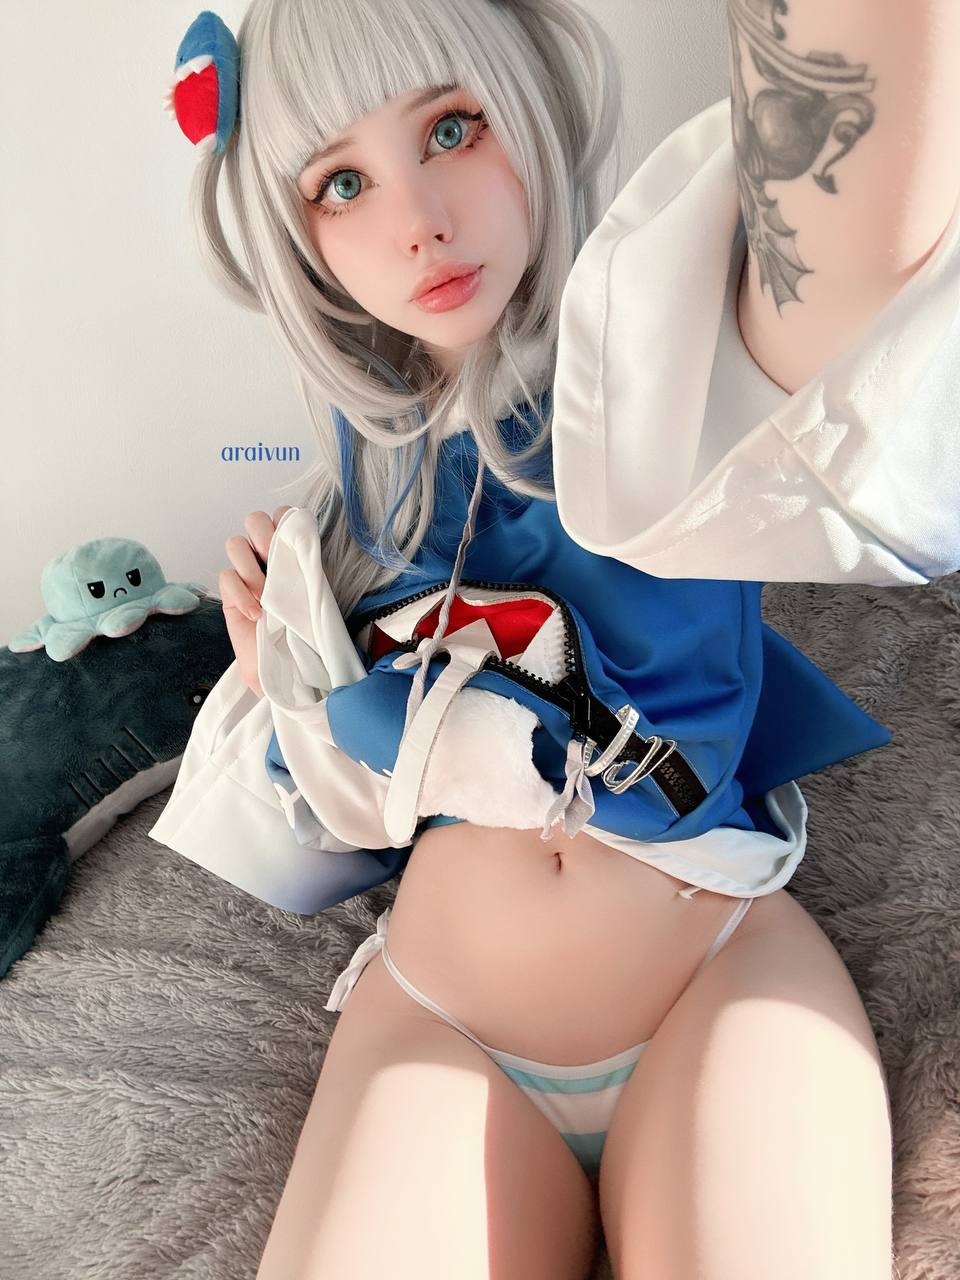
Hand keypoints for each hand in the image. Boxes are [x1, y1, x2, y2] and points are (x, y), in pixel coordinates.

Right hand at [219, 506, 292, 697]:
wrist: (288, 667)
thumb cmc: (305, 632)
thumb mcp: (315, 595)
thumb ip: (309, 566)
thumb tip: (307, 540)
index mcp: (291, 552)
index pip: (283, 516)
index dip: (284, 521)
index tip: (293, 542)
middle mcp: (267, 557)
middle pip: (254, 520)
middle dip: (263, 536)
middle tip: (273, 560)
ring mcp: (246, 574)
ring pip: (235, 544)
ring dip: (250, 566)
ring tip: (265, 596)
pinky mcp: (230, 594)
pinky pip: (226, 577)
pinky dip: (240, 594)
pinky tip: (255, 615)